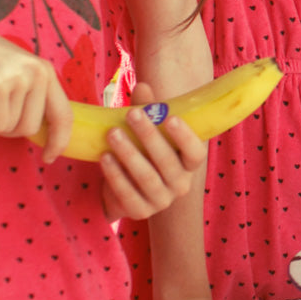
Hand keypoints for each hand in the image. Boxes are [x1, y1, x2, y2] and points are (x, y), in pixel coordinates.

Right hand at [0, 18, 74, 160]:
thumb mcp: (17, 73)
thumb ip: (35, 96)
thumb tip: (49, 135)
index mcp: (46, 70)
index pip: (64, 115)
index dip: (59, 141)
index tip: (48, 157)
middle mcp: (37, 72)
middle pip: (31, 129)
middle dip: (8, 127)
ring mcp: (18, 78)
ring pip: (11, 129)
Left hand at [99, 82, 206, 219]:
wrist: (123, 185)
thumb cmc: (141, 149)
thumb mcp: (145, 129)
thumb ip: (146, 109)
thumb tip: (143, 87)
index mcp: (188, 163)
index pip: (196, 153)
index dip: (186, 137)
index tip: (171, 118)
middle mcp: (180, 184)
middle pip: (167, 162)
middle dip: (148, 136)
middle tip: (132, 114)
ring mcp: (161, 201)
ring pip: (147, 177)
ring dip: (129, 154)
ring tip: (112, 133)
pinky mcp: (141, 212)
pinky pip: (128, 194)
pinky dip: (115, 175)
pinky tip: (104, 157)